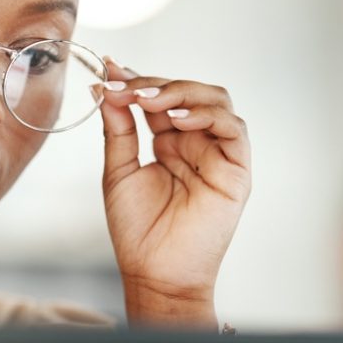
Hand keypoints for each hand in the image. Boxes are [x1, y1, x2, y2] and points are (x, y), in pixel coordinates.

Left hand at [97, 58, 251, 329]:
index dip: (138, 80)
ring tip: (149, 99)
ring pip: (215, 100)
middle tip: (126, 85)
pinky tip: (177, 119)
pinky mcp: (236, 169)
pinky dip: (206, 115)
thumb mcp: (119, 170)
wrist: (155, 273)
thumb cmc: (138, 230)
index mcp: (170, 141)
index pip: (160, 97)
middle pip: (188, 92)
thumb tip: (106, 87)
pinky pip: (232, 128)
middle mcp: (198, 142)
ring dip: (181, 92)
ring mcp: (219, 153)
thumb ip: (118, 129)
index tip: (109, 69)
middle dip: (155, 83)